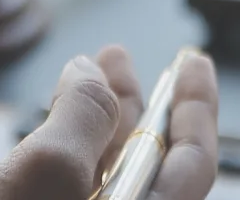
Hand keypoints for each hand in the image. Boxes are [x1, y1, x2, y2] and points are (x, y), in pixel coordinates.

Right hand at [0, 46, 220, 199]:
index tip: (192, 61)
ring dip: (97, 125)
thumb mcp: (45, 175)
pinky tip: (50, 129)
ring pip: (107, 183)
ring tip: (83, 73)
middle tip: (119, 57)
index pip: (193, 165)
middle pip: (149, 169)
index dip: (195, 107)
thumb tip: (94, 73)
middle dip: (136, 106)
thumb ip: (82, 118)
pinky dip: (68, 159)